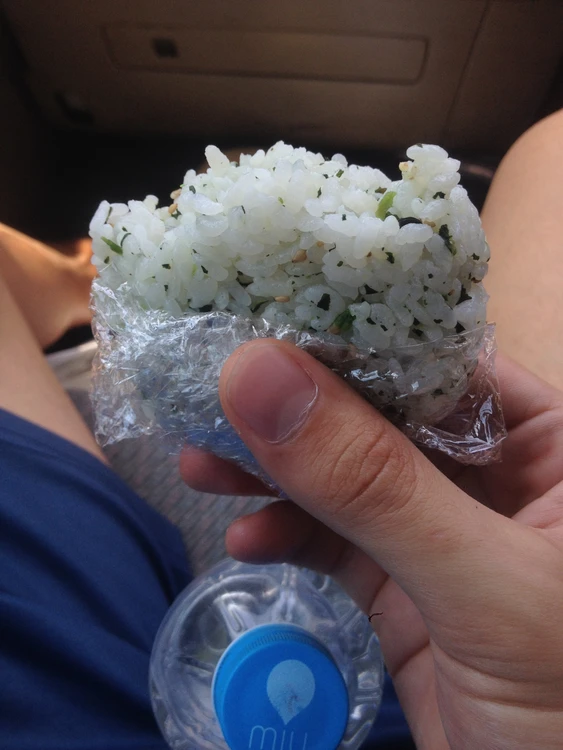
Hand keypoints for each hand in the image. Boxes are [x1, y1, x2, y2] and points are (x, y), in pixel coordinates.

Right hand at [180, 341, 562, 749]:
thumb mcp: (480, 585)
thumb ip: (375, 484)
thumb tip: (258, 376)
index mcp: (551, 446)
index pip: (444, 364)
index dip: (356, 339)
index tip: (265, 324)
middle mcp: (497, 477)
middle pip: (382, 417)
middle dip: (297, 412)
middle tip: (212, 394)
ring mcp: (444, 534)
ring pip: (347, 481)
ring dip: (274, 474)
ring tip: (201, 462)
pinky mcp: (405, 589)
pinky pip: (336, 544)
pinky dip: (288, 538)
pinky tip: (245, 539)